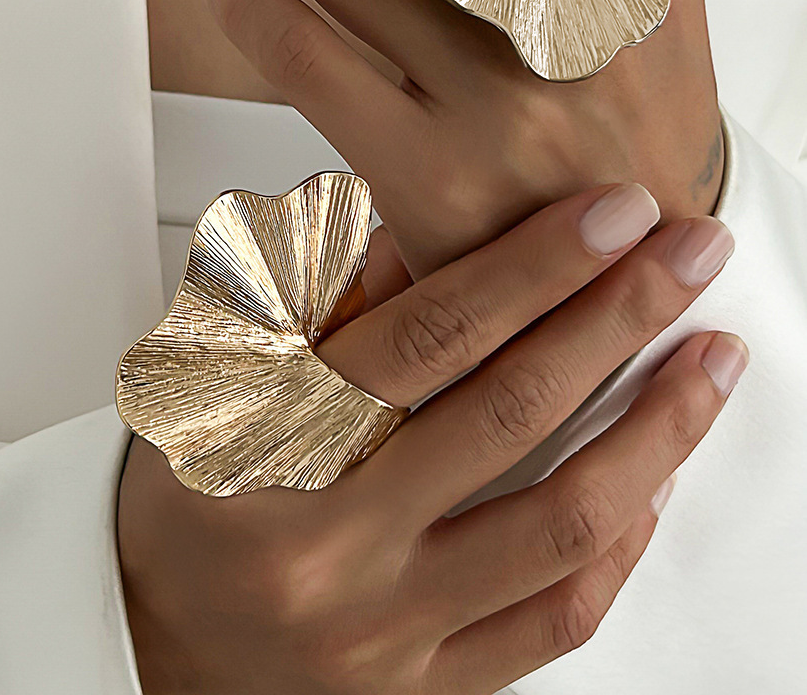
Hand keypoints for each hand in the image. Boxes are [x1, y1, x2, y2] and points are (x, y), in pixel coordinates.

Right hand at [118, 186, 740, 693]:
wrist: (151, 633)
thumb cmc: (191, 490)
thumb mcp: (218, 370)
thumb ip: (323, 299)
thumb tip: (428, 229)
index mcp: (266, 442)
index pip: (429, 337)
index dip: (535, 266)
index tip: (612, 213)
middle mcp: (327, 540)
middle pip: (509, 413)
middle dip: (619, 318)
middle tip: (689, 254)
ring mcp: (380, 627)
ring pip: (556, 523)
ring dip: (655, 431)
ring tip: (709, 363)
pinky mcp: (419, 688)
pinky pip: (553, 622)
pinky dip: (620, 544)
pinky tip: (656, 482)